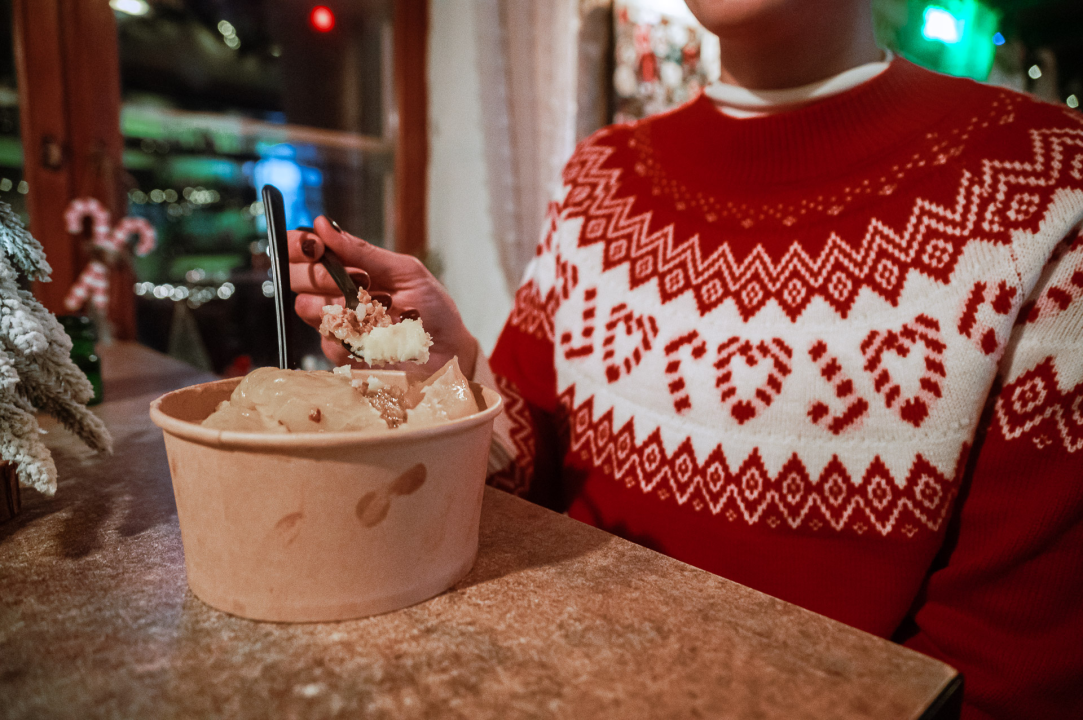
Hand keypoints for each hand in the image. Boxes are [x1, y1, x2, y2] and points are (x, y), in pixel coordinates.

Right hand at [288, 216, 478, 376]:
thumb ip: (363, 251)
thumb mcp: (404, 271)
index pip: (302, 251)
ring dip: (338, 302)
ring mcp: (336, 325)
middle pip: (295, 278)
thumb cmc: (430, 307)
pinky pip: (330, 339)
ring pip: (307, 308)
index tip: (315, 246)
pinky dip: (355, 331)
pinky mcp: (342, 354)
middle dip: (318, 274)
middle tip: (356, 278)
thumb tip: (324, 225)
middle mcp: (333, 295)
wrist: (448, 350)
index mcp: (345, 269)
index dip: (298, 245)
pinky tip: (381, 332)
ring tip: (376, 305)